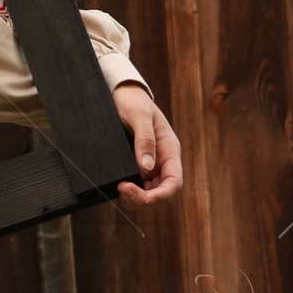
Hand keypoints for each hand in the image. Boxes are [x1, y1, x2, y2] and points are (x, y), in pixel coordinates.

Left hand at [113, 82, 180, 205]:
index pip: (174, 181)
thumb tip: (147, 167)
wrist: (121, 93)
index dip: (162, 195)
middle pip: (161, 192)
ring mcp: (149, 165)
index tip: (145, 199)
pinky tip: (118, 186)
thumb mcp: (139, 116)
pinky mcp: (136, 166)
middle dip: (144, 199)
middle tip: (124, 191)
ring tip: (120, 190)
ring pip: (148, 193)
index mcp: (169, 149)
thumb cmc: (133, 101)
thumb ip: (145, 140)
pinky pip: (137, 186)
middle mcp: (162, 161)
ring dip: (136, 199)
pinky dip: (129, 193)